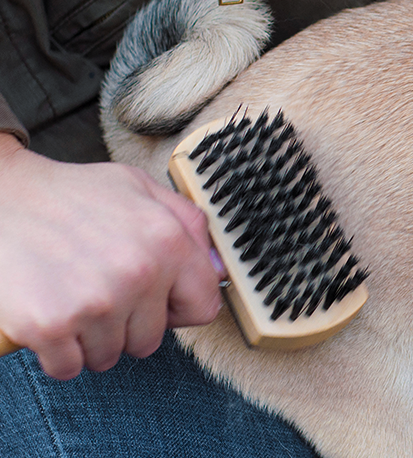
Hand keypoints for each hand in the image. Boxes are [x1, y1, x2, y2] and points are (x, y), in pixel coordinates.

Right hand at [0, 134, 223, 379]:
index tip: (154, 300)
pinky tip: (51, 317)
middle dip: (127, 324)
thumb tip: (220, 269)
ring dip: (91, 338)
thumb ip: (188, 225)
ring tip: (73, 298)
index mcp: (167, 241)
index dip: (177, 307)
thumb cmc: (71, 194)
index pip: (203, 307)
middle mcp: (137, 272)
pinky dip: (57, 352)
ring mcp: (94, 301)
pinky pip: (67, 367)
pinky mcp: (49, 325)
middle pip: (150, 339)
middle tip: (99, 291)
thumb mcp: (141, 188)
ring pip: (109, 356)